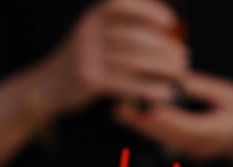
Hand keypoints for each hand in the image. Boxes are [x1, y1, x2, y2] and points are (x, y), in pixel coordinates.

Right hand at [39, 0, 187, 113]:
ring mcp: (87, 56)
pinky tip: (164, 93)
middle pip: (135, 36)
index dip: (149, 11)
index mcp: (93, 18)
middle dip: (165, 47)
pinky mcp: (88, 80)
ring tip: (179, 73)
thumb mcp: (96, 37)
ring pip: (133, 60)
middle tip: (185, 56)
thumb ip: (123, 31)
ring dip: (162, 67)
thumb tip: (167, 32)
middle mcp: (89, 32)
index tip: (170, 22)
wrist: (47, 87)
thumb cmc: (84, 62)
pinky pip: (126, 83)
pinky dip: (148, 88)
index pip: (123, 6)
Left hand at [114, 71, 232, 161]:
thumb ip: (202, 89)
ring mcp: (190, 152)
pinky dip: (149, 127)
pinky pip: (163, 139)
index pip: (182, 126)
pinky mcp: (185, 150)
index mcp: (213, 132)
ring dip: (140, 125)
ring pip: (161, 139)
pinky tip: (133, 116)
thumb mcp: (229, 95)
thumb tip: (176, 79)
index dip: (161, 117)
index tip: (142, 107)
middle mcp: (198, 146)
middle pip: (164, 134)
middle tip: (119, 109)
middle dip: (141, 122)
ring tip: (119, 111)